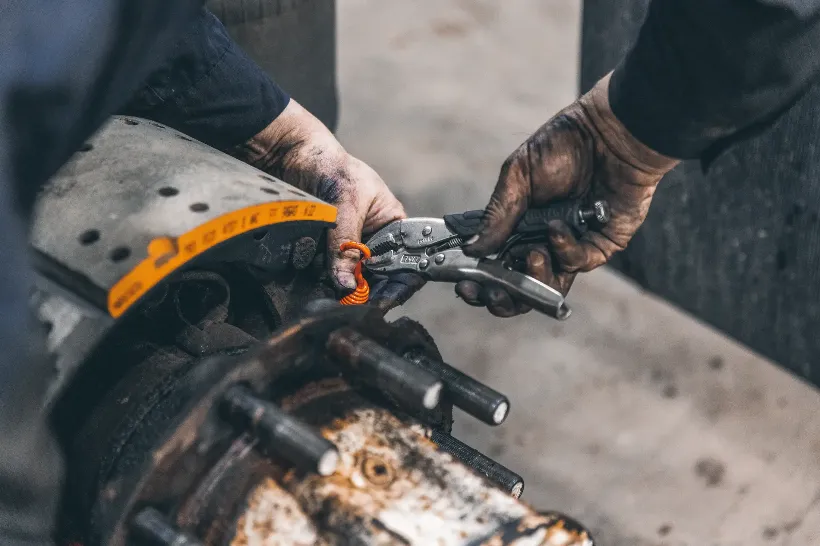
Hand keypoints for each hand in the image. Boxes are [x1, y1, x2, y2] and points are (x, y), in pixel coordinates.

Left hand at [234, 99, 420, 308]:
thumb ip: (346, 244)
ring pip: (348, 277)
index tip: (381, 302)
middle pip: (375, 277)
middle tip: (349, 303)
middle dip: (362, 289)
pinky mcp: (323, 249)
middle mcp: (372, 240)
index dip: (398, 285)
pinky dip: (317, 276)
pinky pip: (323, 270)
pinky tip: (311, 279)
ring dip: (337, 284)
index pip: (405, 262)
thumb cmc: (332, 167)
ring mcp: (347, 245)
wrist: (292, 154)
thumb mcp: (346, 205)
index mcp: (392, 226)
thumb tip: (347, 283)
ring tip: (328, 292)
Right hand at [457, 73, 679, 316]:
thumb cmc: (563, 145)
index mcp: (516, 227)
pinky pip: (576, 264)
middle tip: (492, 292)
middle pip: (518, 288)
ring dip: (535, 279)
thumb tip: (471, 249)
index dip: (478, 280)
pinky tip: (558, 228)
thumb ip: (497, 215)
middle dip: (503, 297)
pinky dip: (564, 250)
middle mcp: (541, 242)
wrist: (611, 132)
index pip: (493, 265)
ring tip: (532, 255)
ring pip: (549, 286)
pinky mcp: (599, 247)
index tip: (464, 284)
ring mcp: (571, 247)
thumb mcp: (518, 175)